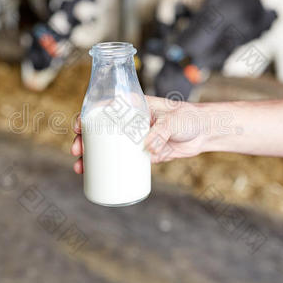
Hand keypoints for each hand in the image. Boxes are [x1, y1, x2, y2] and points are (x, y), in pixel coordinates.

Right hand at [70, 96, 205, 172]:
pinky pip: (122, 162)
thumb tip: (148, 148)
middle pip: (100, 131)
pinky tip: (96, 175)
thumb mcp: (173, 120)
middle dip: (84, 141)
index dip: (87, 117)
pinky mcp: (142, 154)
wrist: (204, 132)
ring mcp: (134, 139)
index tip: (78, 127)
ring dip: (91, 158)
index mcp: (133, 107)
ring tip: (81, 168)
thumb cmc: (188, 118)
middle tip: (78, 152)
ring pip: (107, 148)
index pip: (104, 109)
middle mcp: (130, 122)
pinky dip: (109, 168)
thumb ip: (161, 132)